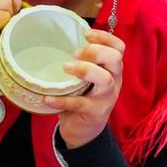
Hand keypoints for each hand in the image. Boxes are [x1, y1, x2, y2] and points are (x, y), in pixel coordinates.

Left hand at [43, 29, 124, 148]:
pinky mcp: (95, 113)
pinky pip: (79, 104)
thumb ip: (83, 63)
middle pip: (115, 59)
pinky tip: (48, 98)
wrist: (84, 132)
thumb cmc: (84, 97)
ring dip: (84, 69)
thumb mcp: (88, 79)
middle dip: (95, 51)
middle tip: (75, 53)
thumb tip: (60, 40)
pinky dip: (61, 100)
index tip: (86, 34)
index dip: (105, 38)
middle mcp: (114, 81)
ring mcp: (106, 98)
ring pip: (104, 79)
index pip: (119, 48)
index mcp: (112, 70)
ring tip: (65, 68)